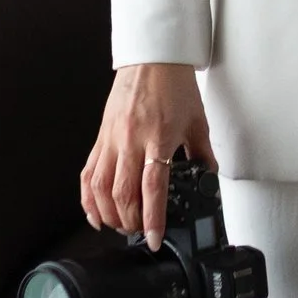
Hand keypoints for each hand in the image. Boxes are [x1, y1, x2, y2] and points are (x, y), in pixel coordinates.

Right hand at [81, 63, 215, 246]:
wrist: (151, 59)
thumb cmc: (173, 85)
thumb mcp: (197, 121)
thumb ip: (203, 153)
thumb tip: (209, 176)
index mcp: (158, 138)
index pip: (153, 188)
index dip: (152, 218)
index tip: (154, 238)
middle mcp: (131, 141)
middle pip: (122, 193)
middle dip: (130, 221)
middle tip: (139, 232)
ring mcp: (112, 140)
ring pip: (100, 187)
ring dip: (108, 214)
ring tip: (120, 226)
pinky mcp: (101, 137)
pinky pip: (88, 173)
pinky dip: (88, 197)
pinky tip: (94, 213)